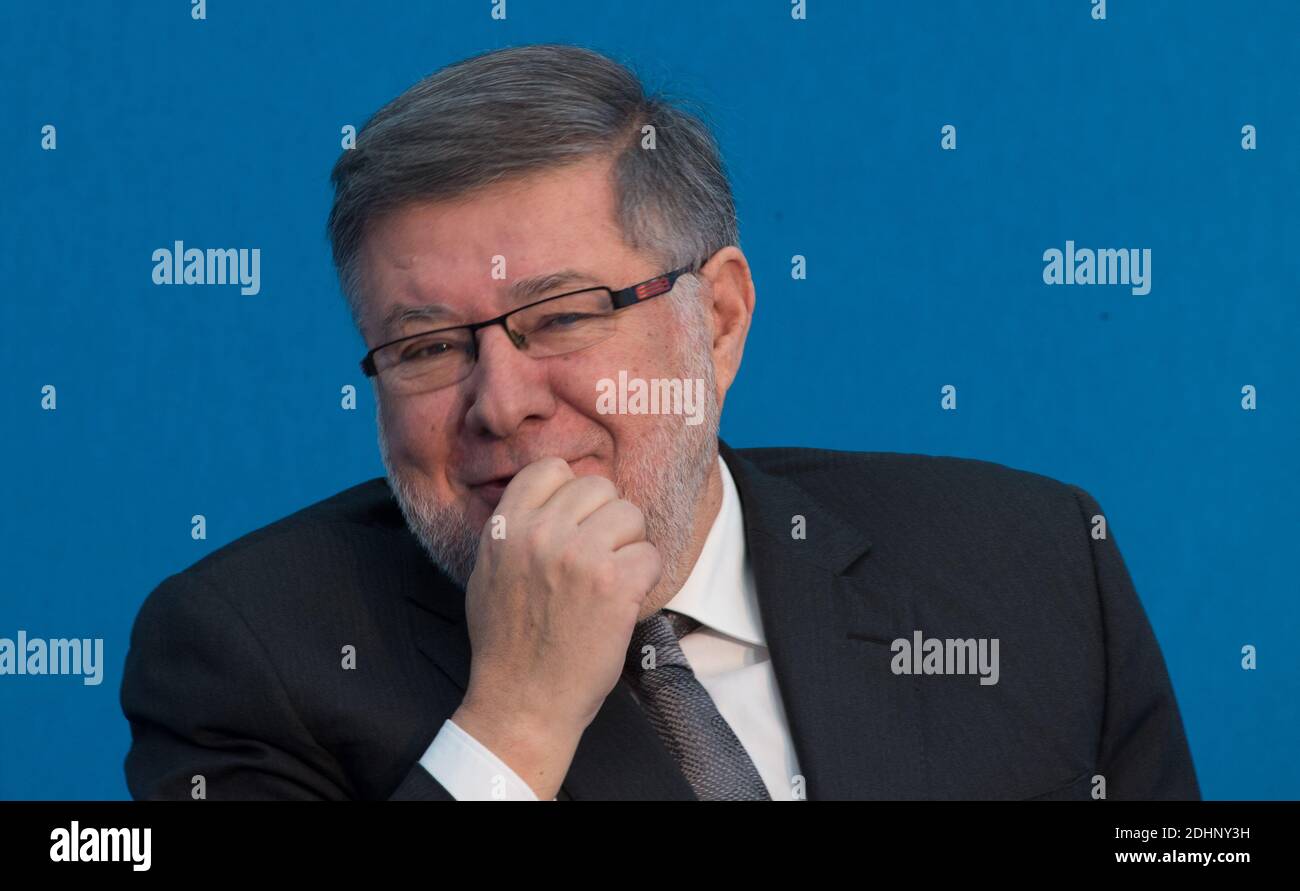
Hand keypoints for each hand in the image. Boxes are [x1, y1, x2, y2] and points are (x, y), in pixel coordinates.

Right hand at [451, 457, 661, 798]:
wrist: (522, 701)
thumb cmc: (507, 642)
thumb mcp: (488, 572)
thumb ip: (514, 527)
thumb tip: (550, 492)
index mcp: (506, 526)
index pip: (552, 468)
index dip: (571, 494)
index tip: (575, 524)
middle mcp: (541, 532)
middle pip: (599, 487)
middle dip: (606, 520)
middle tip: (596, 558)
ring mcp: (579, 555)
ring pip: (631, 515)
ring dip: (628, 546)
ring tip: (608, 581)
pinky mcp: (615, 583)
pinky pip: (651, 554)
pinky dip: (645, 578)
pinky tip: (623, 602)